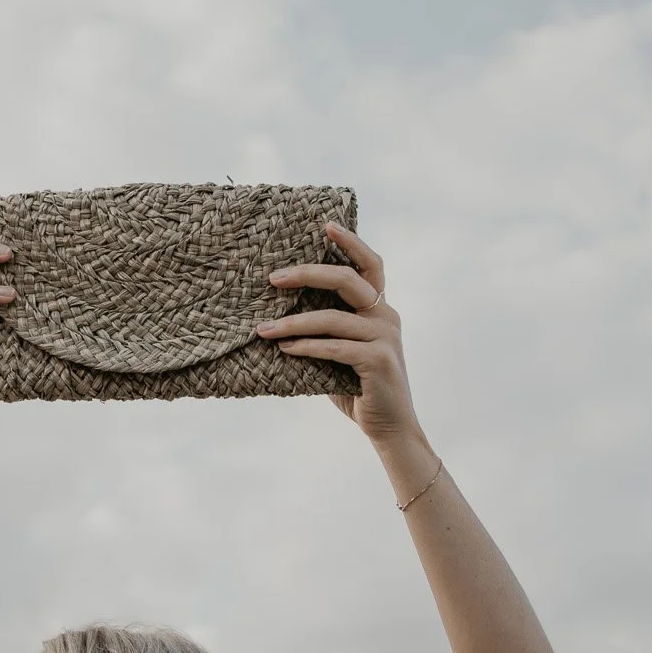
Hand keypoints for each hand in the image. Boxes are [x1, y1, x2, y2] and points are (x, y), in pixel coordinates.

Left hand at [255, 220, 423, 447]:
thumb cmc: (357, 388)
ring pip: (332, 317)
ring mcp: (385, 337)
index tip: (324, 224)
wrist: (389, 428)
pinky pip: (334, 347)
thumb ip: (323, 330)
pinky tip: (284, 349)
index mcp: (379, 308)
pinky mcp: (379, 361)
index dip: (350, 242)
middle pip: (347, 280)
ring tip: (262, 329)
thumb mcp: (339, 352)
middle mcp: (386, 316)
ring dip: (292, 323)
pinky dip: (305, 346)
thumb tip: (274, 314)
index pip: (370, 264)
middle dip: (307, 273)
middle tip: (273, 278)